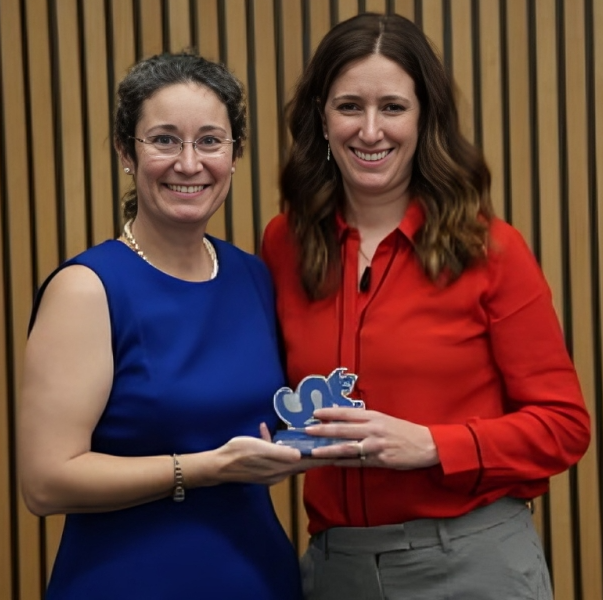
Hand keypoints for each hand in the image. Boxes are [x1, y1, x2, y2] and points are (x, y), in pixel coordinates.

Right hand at [198, 423, 328, 486]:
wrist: (217, 466)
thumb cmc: (237, 454)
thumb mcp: (258, 448)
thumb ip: (279, 452)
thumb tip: (299, 455)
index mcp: (281, 468)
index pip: (309, 462)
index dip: (325, 456)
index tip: (340, 451)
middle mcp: (279, 473)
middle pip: (304, 462)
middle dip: (318, 453)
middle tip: (333, 443)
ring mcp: (271, 472)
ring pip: (292, 460)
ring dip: (302, 450)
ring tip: (312, 440)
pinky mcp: (263, 469)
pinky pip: (278, 457)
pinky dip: (282, 448)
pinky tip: (269, 434)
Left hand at [305, 407, 439, 469]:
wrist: (426, 445)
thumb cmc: (403, 430)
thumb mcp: (384, 419)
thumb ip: (364, 419)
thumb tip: (341, 417)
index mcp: (374, 416)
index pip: (347, 412)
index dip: (330, 412)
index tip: (315, 412)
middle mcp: (373, 429)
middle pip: (343, 429)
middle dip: (323, 430)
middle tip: (307, 430)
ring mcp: (375, 446)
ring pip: (348, 447)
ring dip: (329, 450)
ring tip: (314, 451)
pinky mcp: (379, 460)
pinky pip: (357, 462)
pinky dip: (343, 463)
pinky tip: (332, 463)